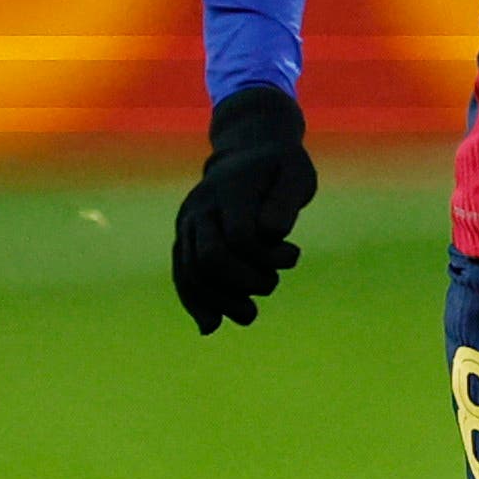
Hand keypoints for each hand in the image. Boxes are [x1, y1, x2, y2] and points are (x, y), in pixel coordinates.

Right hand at [173, 85, 318, 333]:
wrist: (248, 152)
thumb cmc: (280, 167)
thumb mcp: (297, 174)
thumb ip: (286, 202)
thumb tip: (273, 234)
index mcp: (229, 190)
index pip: (240, 237)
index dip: (267, 257)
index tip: (291, 253)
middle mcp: (201, 207)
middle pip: (210, 259)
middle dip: (244, 283)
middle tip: (271, 284)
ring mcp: (187, 224)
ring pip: (191, 273)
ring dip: (221, 301)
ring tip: (248, 314)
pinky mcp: (183, 239)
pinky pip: (182, 275)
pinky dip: (195, 303)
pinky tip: (211, 325)